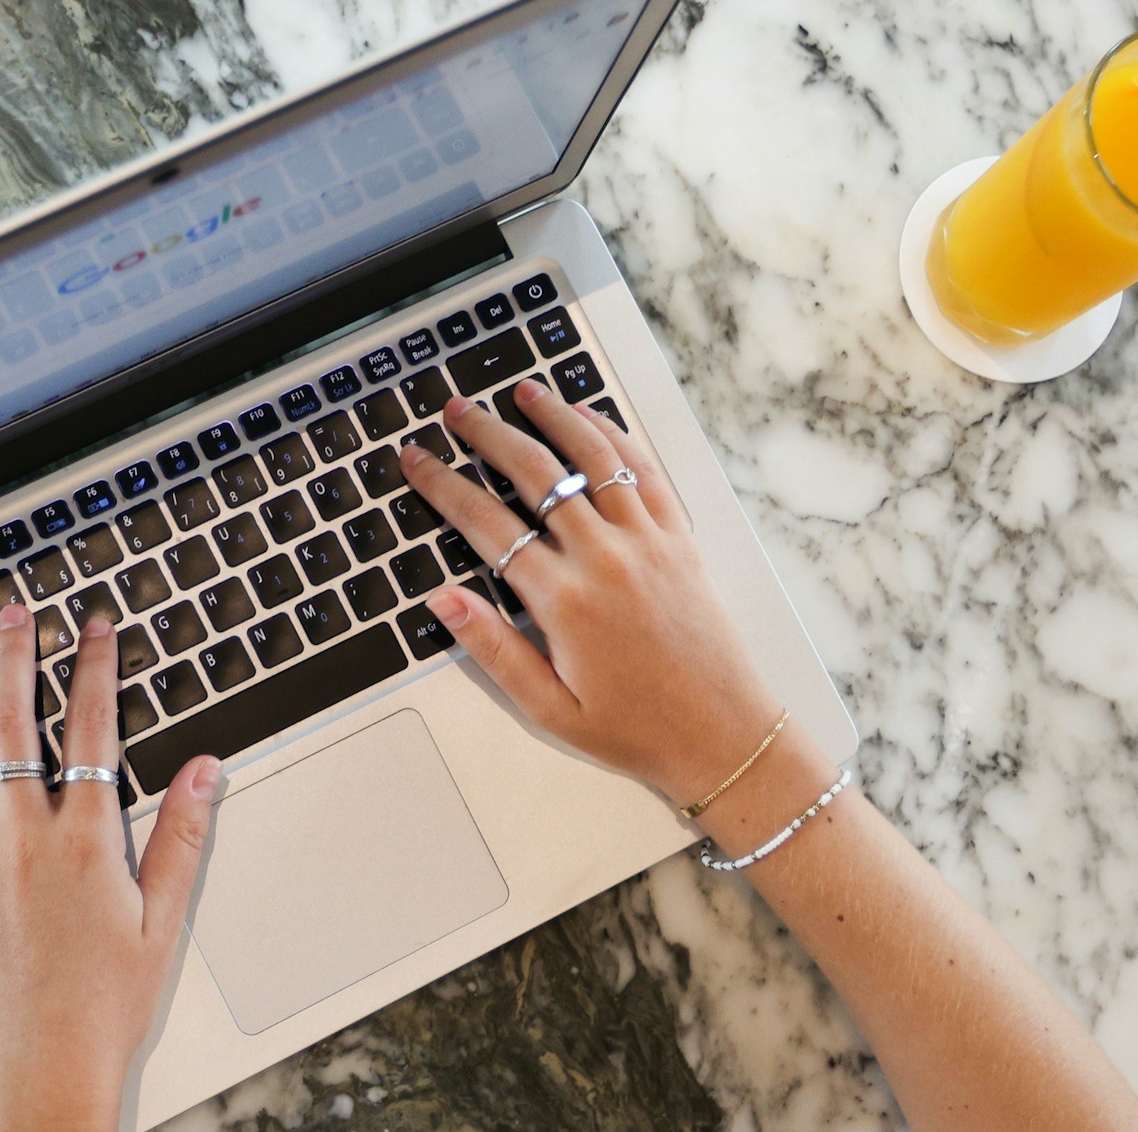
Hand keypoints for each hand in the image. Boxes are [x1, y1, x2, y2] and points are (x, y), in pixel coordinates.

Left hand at [0, 604, 219, 1131]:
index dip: (93, 667)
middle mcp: (23, 840)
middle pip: (12, 726)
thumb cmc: (106, 1006)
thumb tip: (204, 768)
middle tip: (15, 615)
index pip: (90, 729)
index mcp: (85, 841)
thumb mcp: (164, 920)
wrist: (41, 1072)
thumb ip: (182, 836)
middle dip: (15, 660)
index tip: (94, 626)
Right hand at [399, 384, 786, 806]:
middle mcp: (604, 558)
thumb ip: (493, 649)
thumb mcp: (548, 707)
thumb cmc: (636, 728)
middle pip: (534, 472)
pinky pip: (644, 471)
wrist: (721, 734)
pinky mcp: (679, 539)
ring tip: (523, 391)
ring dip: (554, 416)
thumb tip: (443, 602)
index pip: (486, 524)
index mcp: (563, 600)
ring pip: (592, 456)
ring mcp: (646, 541)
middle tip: (457, 411)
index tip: (417, 461)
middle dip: (487, 434)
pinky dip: (615, 436)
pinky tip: (592, 418)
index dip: (443, 485)